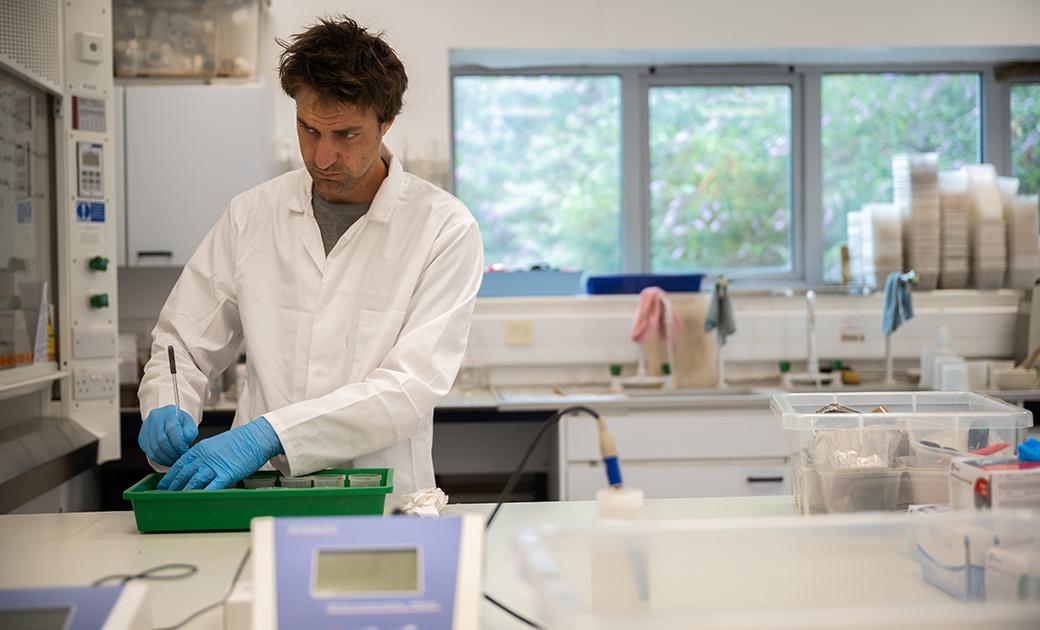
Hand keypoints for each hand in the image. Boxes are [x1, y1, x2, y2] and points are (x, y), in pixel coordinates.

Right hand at [139, 405, 197, 465]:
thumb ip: (190, 431)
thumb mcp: (189, 423)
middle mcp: (155, 418)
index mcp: (168, 412)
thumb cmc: (180, 422)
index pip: (172, 429)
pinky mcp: (142, 438)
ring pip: (155, 448)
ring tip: (175, 460)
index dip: (179, 443)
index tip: (185, 451)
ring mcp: (146, 428)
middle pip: (162, 440)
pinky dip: (160, 459)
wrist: (168, 420)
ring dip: (167, 458)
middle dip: (173, 452)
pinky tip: (168, 460)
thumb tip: (186, 441)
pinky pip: (150, 453)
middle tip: (180, 457)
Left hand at [158, 418, 282, 490]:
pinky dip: (202, 495)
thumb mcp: (216, 444)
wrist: (256, 437)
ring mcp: (215, 466)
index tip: (163, 486)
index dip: (169, 477)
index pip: (179, 465)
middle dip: (173, 488)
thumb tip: (197, 468)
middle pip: (183, 475)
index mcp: (200, 449)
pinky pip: (211, 487)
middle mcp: (204, 457)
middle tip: (165, 497)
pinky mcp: (227, 474)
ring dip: (184, 493)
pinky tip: (196, 502)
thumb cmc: (240, 441)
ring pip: (194, 482)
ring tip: (177, 502)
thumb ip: (204, 456)